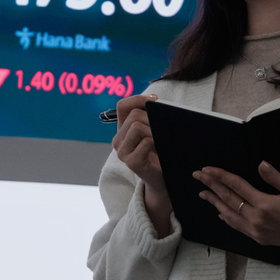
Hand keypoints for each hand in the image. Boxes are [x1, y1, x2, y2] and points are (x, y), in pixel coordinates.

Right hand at [112, 93, 170, 232]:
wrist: (162, 181)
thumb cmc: (160, 154)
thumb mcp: (153, 132)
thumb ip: (149, 117)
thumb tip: (155, 101)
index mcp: (122, 130)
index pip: (123, 106)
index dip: (138, 99)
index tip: (155, 102)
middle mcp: (117, 140)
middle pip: (134, 115)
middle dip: (152, 119)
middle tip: (162, 130)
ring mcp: (122, 152)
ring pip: (137, 126)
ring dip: (154, 131)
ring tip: (160, 141)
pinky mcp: (131, 162)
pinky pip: (145, 142)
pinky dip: (155, 143)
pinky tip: (159, 151)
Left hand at [193, 161, 279, 257]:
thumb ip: (274, 178)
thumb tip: (260, 164)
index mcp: (264, 205)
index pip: (236, 186)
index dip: (220, 176)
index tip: (207, 169)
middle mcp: (256, 219)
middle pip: (228, 199)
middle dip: (211, 186)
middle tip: (197, 176)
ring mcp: (256, 231)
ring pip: (229, 214)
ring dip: (214, 202)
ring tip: (203, 193)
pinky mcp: (259, 238)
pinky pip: (237, 226)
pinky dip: (227, 217)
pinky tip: (221, 212)